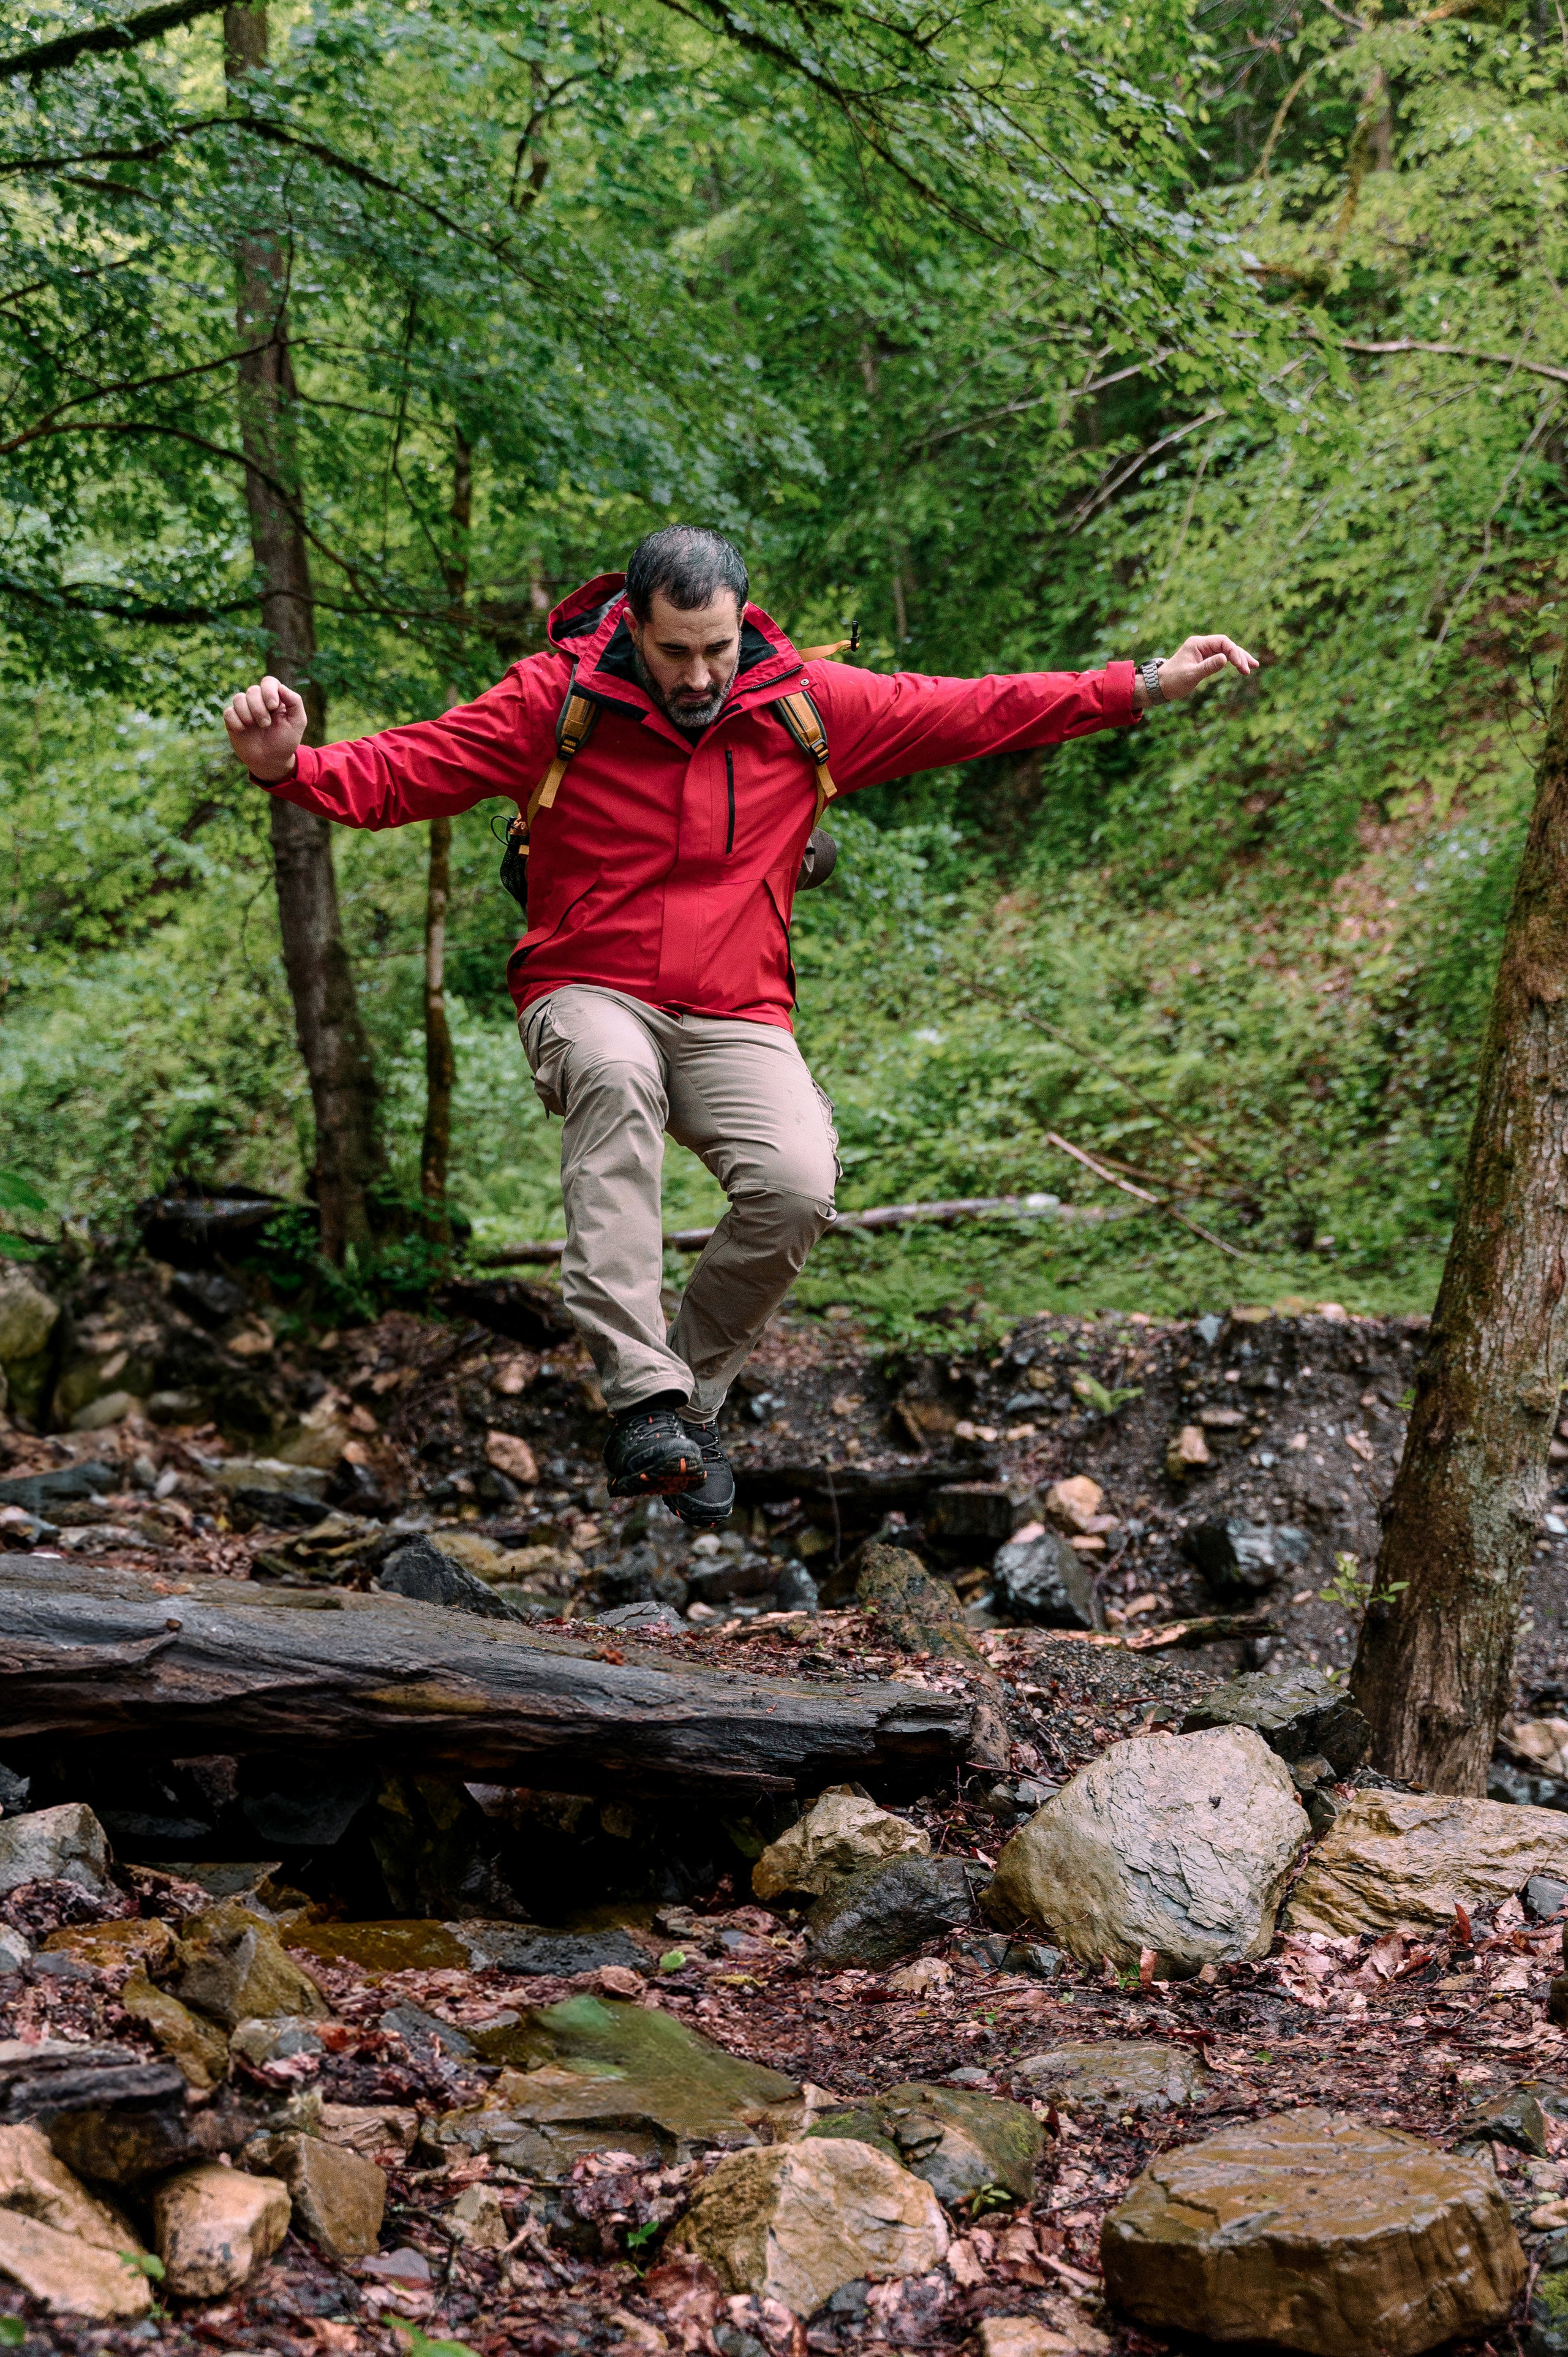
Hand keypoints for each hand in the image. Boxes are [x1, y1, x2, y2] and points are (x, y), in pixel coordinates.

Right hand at [223, 674, 306, 779]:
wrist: (271, 761)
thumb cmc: (285, 741)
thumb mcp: (297, 723)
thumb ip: (295, 702)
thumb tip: (282, 687)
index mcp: (274, 698)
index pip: (268, 682)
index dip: (269, 691)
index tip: (273, 706)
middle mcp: (258, 701)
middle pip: (253, 690)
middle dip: (259, 708)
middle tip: (266, 725)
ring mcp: (244, 709)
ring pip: (238, 698)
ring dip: (247, 714)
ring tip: (254, 727)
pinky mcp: (232, 720)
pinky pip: (228, 712)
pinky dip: (236, 722)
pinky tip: (243, 730)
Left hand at [1137, 634, 1258, 708]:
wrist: (1159, 686)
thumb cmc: (1172, 681)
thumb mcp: (1191, 675)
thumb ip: (1208, 667)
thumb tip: (1225, 659)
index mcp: (1197, 644)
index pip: (1222, 642)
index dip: (1234, 652)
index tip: (1241, 666)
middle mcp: (1201, 645)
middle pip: (1227, 645)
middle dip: (1240, 656)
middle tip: (1252, 667)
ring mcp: (1203, 651)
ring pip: (1225, 651)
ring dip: (1239, 658)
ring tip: (1253, 666)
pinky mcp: (1203, 659)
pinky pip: (1221, 658)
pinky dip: (1231, 662)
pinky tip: (1241, 667)